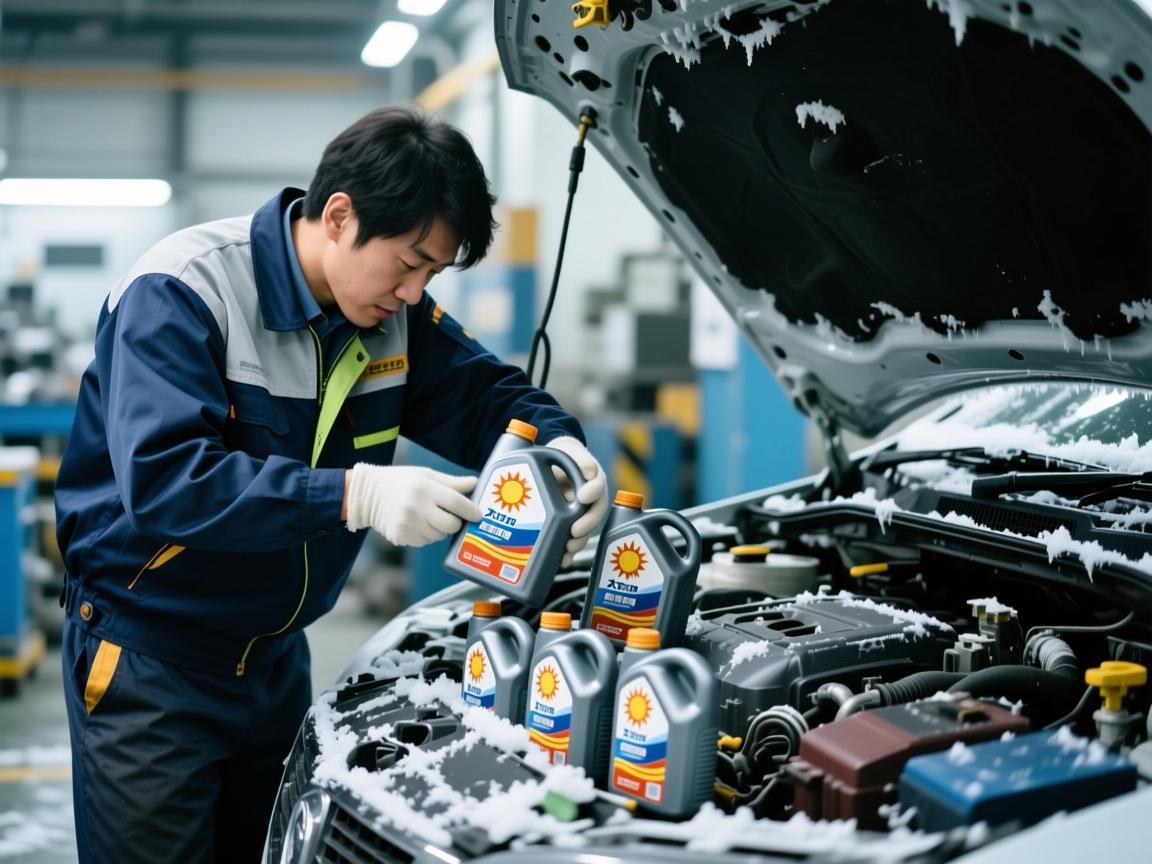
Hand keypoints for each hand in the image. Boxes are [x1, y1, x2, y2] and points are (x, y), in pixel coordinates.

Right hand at [345, 464, 481, 546]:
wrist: (368, 494)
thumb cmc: (401, 481)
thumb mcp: (426, 474)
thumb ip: (452, 482)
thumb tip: (475, 483)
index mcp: (424, 488)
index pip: (456, 503)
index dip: (471, 510)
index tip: (478, 515)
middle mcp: (415, 508)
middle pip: (450, 525)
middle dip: (455, 522)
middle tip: (450, 515)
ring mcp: (406, 525)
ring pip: (438, 536)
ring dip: (439, 529)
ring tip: (428, 516)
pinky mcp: (400, 537)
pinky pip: (424, 542)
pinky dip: (425, 535)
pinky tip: (416, 522)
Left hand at [545, 436, 608, 565]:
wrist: (554, 465)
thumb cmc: (566, 457)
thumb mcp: (573, 453)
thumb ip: (581, 460)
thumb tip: (589, 470)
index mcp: (595, 482)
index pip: (598, 488)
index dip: (592, 492)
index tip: (582, 496)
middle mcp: (592, 501)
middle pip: (595, 515)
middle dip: (586, 524)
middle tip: (575, 530)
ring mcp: (583, 515)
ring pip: (586, 531)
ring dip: (578, 542)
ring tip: (568, 549)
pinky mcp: (571, 526)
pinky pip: (573, 541)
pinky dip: (569, 553)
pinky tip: (562, 562)